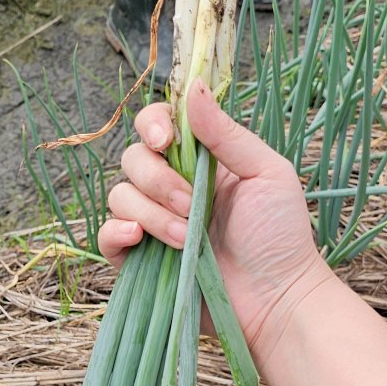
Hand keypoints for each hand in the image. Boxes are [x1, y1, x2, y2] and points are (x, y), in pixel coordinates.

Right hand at [99, 83, 331, 369]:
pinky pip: (106, 236)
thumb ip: (225, 132)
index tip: (165, 140)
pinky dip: (116, 233)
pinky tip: (139, 239)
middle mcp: (171, 187)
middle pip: (132, 159)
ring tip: (185, 237)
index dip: (152, 126)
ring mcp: (153, 223)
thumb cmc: (280, 235)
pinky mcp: (139, 260)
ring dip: (151, 214)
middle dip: (159, 180)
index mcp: (199, 161)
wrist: (277, 298)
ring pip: (119, 196)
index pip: (157, 126)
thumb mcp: (265, 172)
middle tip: (193, 206)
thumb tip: (193, 87)